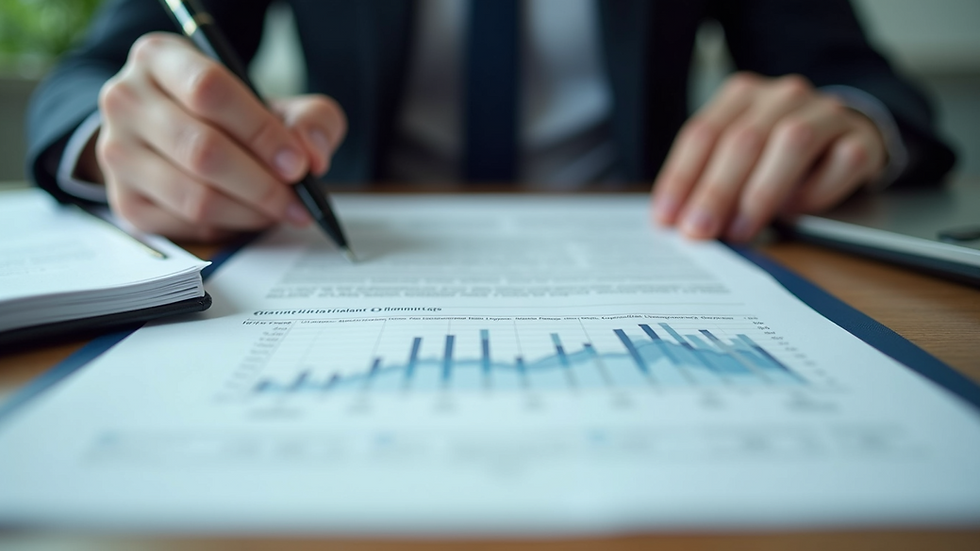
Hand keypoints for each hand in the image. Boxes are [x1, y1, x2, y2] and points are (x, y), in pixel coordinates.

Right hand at [90, 33, 346, 241]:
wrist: (175, 134)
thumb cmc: (231, 116)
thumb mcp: (274, 102)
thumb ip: (309, 119)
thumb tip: (313, 156)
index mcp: (159, 58)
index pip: (209, 91)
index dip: (261, 132)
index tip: (299, 165)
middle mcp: (125, 100)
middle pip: (201, 150)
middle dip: (263, 184)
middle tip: (299, 200)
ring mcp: (117, 153)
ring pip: (194, 196)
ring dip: (251, 212)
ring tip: (283, 210)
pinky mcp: (124, 201)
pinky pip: (186, 225)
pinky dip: (229, 227)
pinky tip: (249, 215)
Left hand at [651, 72, 885, 241]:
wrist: (848, 134)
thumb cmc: (777, 154)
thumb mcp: (737, 158)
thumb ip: (708, 179)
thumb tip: (677, 223)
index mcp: (742, 94)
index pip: (703, 132)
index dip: (681, 177)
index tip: (667, 218)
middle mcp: (783, 95)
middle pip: (743, 138)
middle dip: (716, 191)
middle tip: (698, 231)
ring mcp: (826, 112)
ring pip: (792, 142)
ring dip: (761, 193)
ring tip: (740, 230)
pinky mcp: (861, 138)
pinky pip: (840, 161)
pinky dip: (814, 191)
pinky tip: (794, 212)